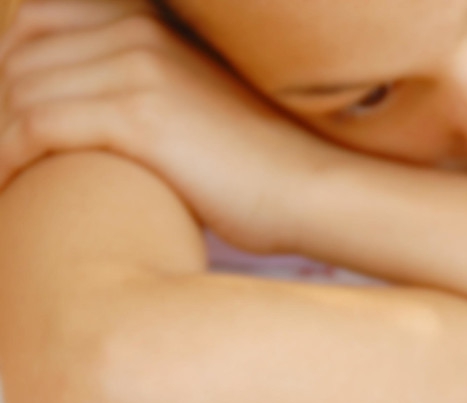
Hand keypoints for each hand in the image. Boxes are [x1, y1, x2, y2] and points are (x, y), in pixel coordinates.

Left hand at [0, 0, 340, 252]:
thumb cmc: (257, 169)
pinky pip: (34, 127)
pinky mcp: (137, 117)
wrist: (311, 190)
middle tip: (4, 158)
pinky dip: (6, 159)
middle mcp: (136, 34)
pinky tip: (8, 188)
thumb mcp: (192, 108)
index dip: (6, 70)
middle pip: (17, 57)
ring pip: (17, 92)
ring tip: (3, 177)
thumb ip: (139, 94)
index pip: (34, 23)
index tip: (7, 122)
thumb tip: (85, 124)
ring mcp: (136, 70)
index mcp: (147, 24)